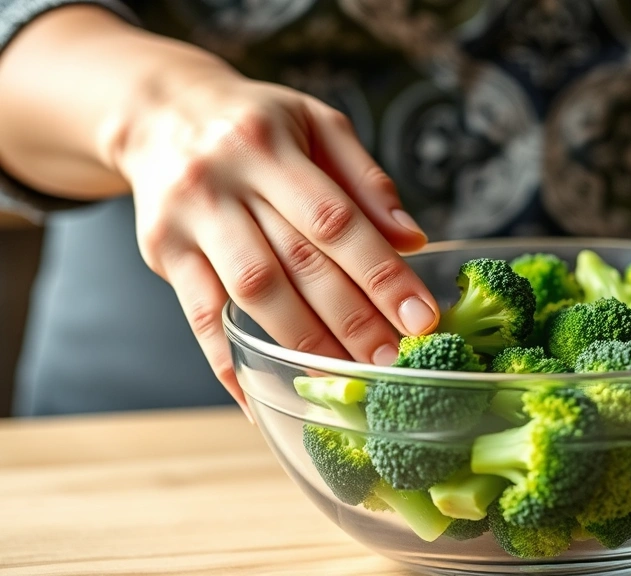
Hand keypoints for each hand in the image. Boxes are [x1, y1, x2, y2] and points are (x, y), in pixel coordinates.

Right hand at [115, 72, 439, 414]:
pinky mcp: (163, 255)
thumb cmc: (255, 123)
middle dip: (352, 320)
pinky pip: (199, 319)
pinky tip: (262, 395)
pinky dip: (231, 362)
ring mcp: (187, 220)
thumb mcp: (315, 124)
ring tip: (347, 377)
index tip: (420, 317)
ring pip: (251, 293)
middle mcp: (222, 180)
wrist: (159, 113)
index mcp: (268, 144)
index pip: (336, 220)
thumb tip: (412, 240)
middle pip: (296, 263)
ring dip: (303, 344)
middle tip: (393, 361)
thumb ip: (365, 181)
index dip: (381, 274)